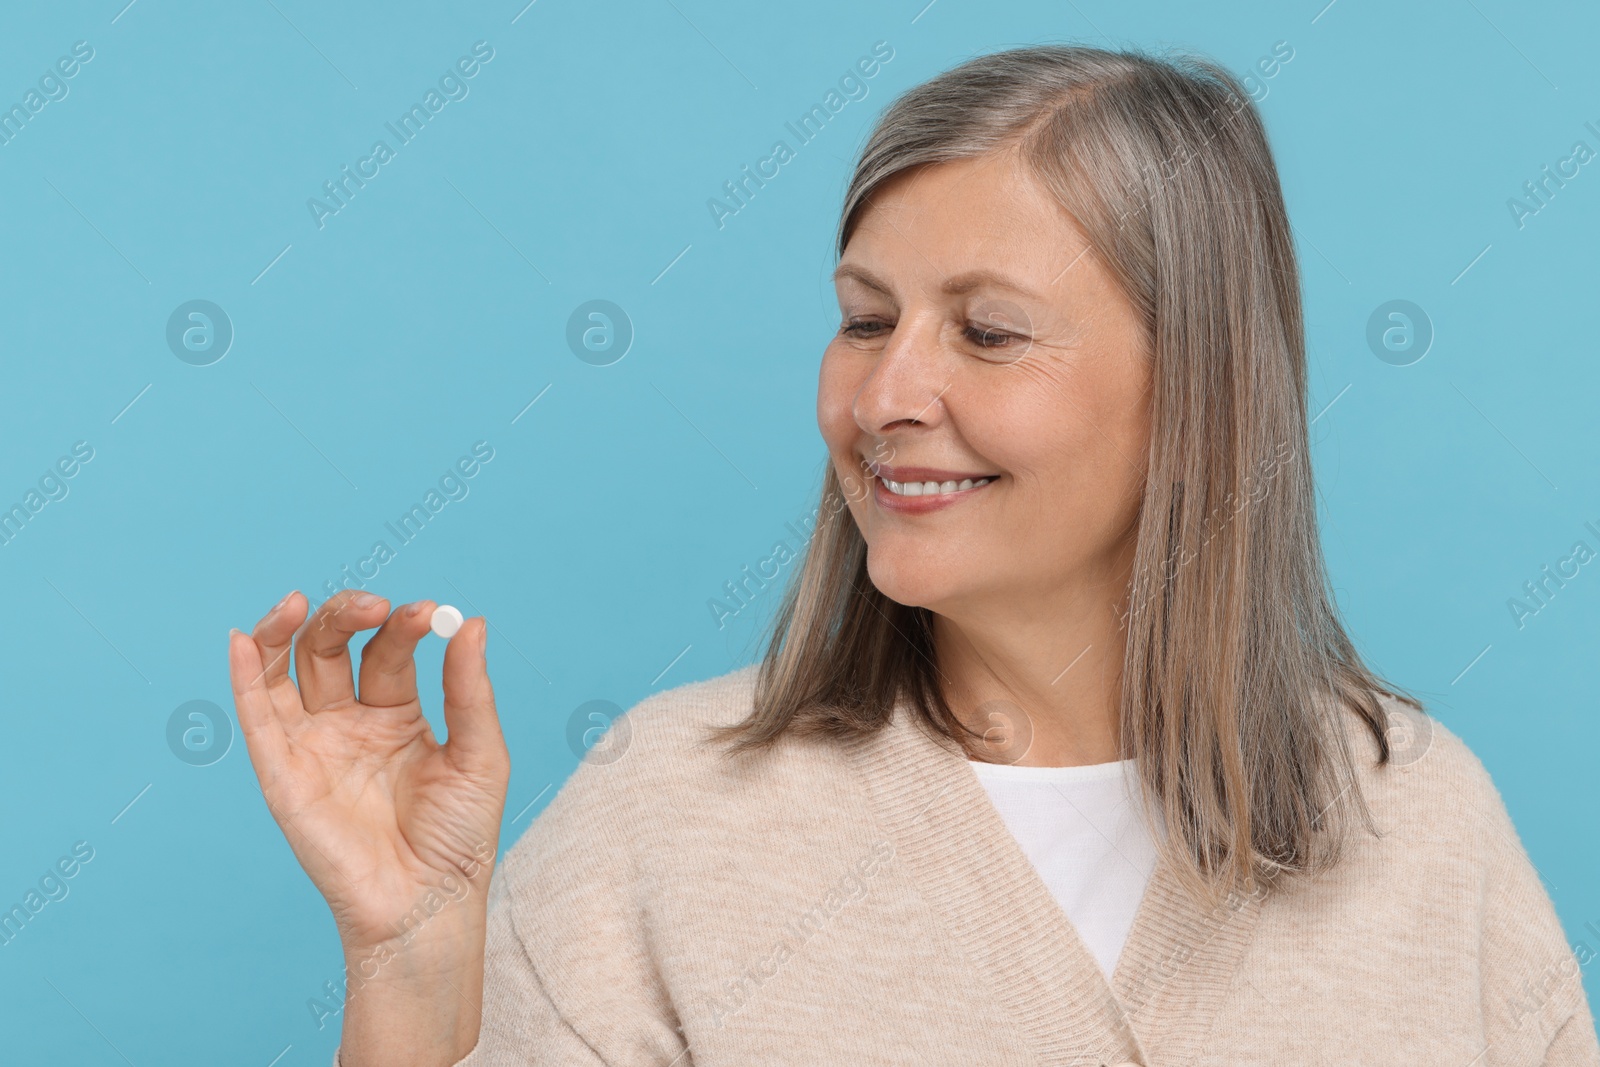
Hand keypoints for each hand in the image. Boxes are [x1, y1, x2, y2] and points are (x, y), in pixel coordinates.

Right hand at [226, 589, 510, 954]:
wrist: (429, 904)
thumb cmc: (460, 837)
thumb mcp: (479, 754)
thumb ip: (469, 690)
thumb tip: (470, 622)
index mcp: (398, 714)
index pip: (388, 650)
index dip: (402, 625)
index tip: (427, 613)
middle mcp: (349, 723)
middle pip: (332, 648)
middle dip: (348, 617)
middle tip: (376, 606)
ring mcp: (313, 746)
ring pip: (286, 671)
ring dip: (285, 630)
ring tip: (299, 603)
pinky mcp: (283, 774)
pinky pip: (257, 718)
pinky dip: (246, 677)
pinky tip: (246, 641)